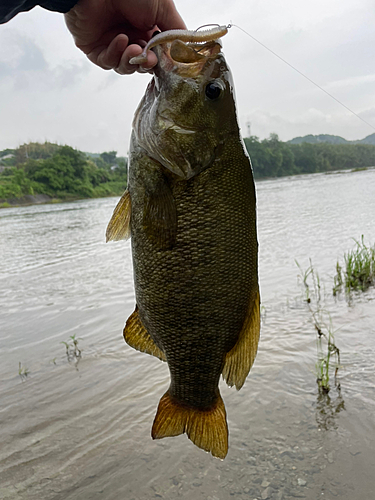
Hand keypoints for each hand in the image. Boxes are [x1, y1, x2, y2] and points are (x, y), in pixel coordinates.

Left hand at [64, 0, 185, 73]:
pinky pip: (107, 62)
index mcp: (147, 28)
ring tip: (133, 48)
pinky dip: (115, 54)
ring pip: (124, 67)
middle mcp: (130, 36)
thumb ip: (175, 31)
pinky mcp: (94, 48)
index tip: (166, 63)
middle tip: (150, 60)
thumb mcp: (163, 8)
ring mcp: (111, 43)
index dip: (161, 61)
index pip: (156, 54)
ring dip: (130, 61)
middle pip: (141, 64)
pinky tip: (120, 39)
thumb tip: (185, 50)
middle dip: (146, 64)